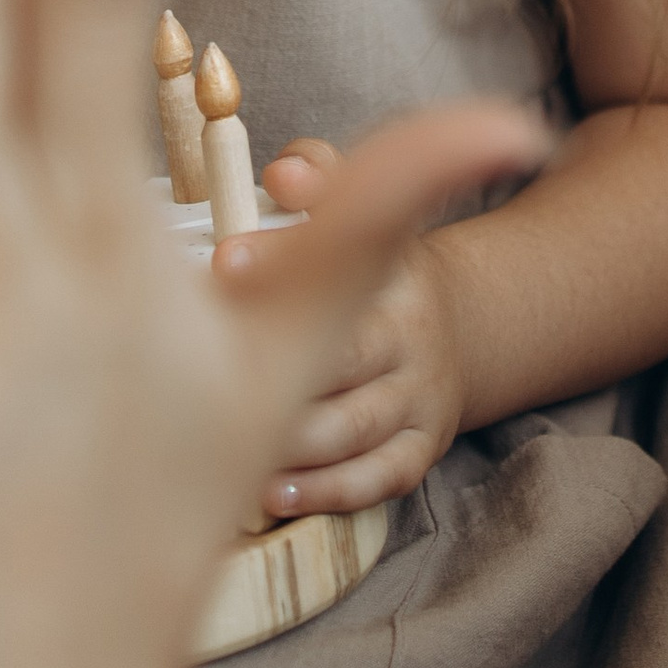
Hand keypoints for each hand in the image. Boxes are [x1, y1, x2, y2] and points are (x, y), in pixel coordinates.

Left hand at [247, 144, 467, 516]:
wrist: (455, 331)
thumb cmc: (373, 271)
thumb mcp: (359, 209)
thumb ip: (319, 177)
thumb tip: (284, 174)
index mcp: (390, 263)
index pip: (350, 251)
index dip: (284, 254)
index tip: (224, 259)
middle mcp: (408, 331)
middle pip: (353, 351)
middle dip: (286, 363)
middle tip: (212, 371)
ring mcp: (416, 396)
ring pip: (358, 424)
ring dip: (296, 440)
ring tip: (230, 449)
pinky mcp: (420, 449)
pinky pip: (381, 477)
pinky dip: (330, 489)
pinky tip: (275, 493)